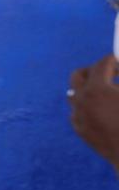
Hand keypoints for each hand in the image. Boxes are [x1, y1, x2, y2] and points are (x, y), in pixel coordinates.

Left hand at [70, 56, 118, 173]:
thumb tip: (118, 71)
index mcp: (97, 90)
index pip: (101, 64)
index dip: (113, 60)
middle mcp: (82, 101)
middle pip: (78, 75)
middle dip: (95, 70)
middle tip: (112, 73)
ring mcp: (78, 116)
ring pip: (76, 93)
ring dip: (90, 88)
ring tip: (109, 92)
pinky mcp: (79, 129)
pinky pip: (79, 111)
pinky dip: (89, 105)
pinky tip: (105, 110)